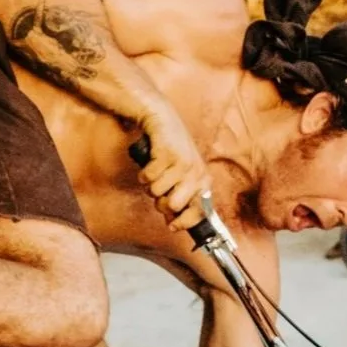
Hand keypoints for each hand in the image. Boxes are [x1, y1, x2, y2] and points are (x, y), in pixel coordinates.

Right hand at [132, 102, 208, 230]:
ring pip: (157, 192)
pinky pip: (148, 178)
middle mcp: (196, 173)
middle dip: (161, 202)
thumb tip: (173, 225)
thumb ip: (179, 199)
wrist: (162, 120)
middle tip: (159, 191)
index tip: (173, 226)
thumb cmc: (171, 151)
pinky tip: (150, 163)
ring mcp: (182, 164)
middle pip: (174, 206)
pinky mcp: (167, 156)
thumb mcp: (181, 176)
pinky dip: (144, 173)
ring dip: (151, 185)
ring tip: (156, 172)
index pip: (199, 211)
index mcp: (203, 180)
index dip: (184, 222)